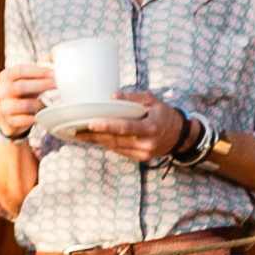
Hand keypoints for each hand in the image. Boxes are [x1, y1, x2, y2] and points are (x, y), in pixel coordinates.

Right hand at [0, 60, 53, 140]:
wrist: (10, 115)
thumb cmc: (23, 93)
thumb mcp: (27, 79)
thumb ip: (39, 70)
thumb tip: (56, 58)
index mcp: (5, 76)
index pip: (20, 70)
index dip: (38, 71)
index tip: (53, 73)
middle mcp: (1, 90)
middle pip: (21, 86)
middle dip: (41, 85)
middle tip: (57, 84)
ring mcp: (3, 106)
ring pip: (25, 104)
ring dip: (40, 103)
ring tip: (49, 102)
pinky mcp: (9, 121)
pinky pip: (25, 120)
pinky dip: (36, 117)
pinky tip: (42, 115)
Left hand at [64, 98, 197, 165]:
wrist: (180, 136)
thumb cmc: (164, 114)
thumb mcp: (153, 101)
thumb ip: (134, 98)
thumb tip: (114, 95)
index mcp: (151, 128)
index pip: (125, 127)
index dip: (107, 126)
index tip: (90, 124)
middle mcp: (146, 144)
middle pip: (115, 139)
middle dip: (94, 135)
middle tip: (75, 129)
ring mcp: (143, 153)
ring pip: (114, 147)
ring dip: (96, 141)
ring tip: (79, 134)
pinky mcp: (139, 158)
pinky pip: (119, 151)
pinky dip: (106, 144)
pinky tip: (93, 139)